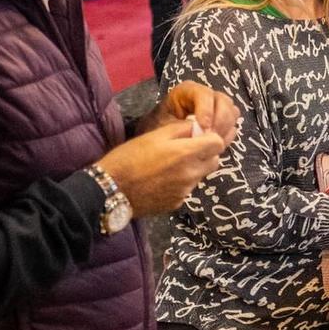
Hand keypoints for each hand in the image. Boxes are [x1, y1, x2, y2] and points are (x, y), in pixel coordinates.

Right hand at [95, 121, 226, 219]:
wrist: (110, 190)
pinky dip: (180, 184)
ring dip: (192, 169)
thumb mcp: (153, 135)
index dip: (210, 138)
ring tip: (168, 166)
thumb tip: (197, 126)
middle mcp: (191, 174)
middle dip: (205, 154)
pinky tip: (161, 181)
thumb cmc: (128, 158)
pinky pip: (187, 189)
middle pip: (214, 161)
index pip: (218, 143)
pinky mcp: (177, 203)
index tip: (197, 137)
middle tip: (185, 151)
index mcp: (186, 153)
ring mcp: (185, 191)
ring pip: (201, 176)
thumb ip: (181, 129)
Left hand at [152, 83, 240, 144]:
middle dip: (220, 120)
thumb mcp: (164, 126)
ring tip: (216, 143)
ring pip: (231, 110)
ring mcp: (215, 105)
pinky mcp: (221, 117)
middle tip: (213, 139)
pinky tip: (219, 143)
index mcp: (187, 91)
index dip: (206, 110)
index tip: (204, 129)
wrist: (157, 138)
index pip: (203, 94)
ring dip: (226, 127)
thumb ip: (183, 128)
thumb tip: (201, 133)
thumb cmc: (158, 129)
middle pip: (222, 101)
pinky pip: (233, 121)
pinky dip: (228, 132)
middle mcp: (204, 94)